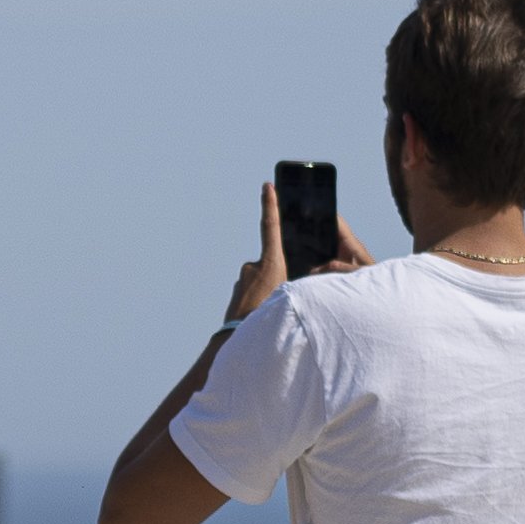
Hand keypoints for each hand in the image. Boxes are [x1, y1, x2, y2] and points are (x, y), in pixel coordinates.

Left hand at [227, 178, 372, 320]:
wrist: (237, 338)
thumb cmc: (267, 319)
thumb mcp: (288, 297)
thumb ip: (288, 281)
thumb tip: (281, 277)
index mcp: (269, 264)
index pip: (270, 228)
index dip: (270, 206)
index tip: (267, 186)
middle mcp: (253, 267)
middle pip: (271, 263)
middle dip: (278, 276)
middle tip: (278, 298)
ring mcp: (242, 278)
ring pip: (262, 278)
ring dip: (268, 291)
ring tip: (269, 311)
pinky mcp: (236, 290)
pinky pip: (253, 290)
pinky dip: (259, 299)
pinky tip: (260, 315)